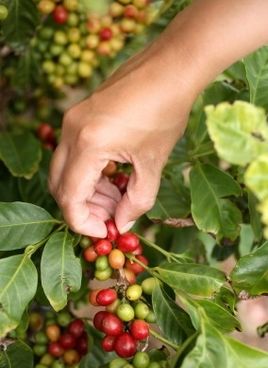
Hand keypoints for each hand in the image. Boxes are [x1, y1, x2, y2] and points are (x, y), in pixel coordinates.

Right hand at [48, 40, 195, 236]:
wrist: (170, 68)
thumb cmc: (166, 112)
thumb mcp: (153, 164)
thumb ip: (137, 201)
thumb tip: (122, 223)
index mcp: (89, 144)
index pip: (70, 198)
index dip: (83, 223)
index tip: (104, 231)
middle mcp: (71, 131)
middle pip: (61, 186)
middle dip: (85, 207)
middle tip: (113, 215)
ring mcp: (72, 120)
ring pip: (65, 170)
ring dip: (88, 191)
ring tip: (119, 197)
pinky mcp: (79, 115)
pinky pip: (73, 153)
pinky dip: (89, 172)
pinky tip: (114, 176)